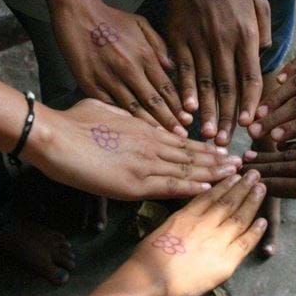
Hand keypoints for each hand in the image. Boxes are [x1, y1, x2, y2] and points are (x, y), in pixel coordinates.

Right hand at [23, 99, 241, 199]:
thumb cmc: (73, 120)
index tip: (221, 148)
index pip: (182, 139)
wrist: (55, 135)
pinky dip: (191, 187)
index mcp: (144, 128)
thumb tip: (129, 115)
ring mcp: (145, 163)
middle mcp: (151, 144)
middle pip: (191, 154)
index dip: (203, 146)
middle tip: (240, 163)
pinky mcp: (135, 182)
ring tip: (234, 176)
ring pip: (187, 169)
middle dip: (217, 160)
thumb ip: (124, 115)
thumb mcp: (105, 107)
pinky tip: (210, 189)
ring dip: (212, 173)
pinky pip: (170, 185)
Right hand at [53, 1, 192, 135]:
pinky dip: (121, 120)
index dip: (178, 105)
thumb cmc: (111, 18)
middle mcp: (130, 69)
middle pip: (153, 101)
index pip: (166, 86)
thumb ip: (159, 45)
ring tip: (161, 139)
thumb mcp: (140, 24)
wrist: (78, 14)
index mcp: (144, 55)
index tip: (188, 119)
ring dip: (148, 125)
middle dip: (169, 120)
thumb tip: (172, 67)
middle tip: (181, 136)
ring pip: (133, 108)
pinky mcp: (90, 84)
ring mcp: (109, 78)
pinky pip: (109, 106)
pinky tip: (130, 132)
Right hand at [74, 171, 267, 295]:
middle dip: (242, 186)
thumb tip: (188, 218)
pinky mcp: (225, 260)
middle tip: (255, 173)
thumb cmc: (146, 260)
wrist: (149, 281)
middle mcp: (203, 224)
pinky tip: (263, 220)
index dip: (224, 184)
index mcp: (185, 216)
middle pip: (227, 201)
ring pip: (239, 217)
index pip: (209, 195)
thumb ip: (179, 222)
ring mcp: (216, 241)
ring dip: (252, 201)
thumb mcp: (161, 231)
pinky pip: (244, 242)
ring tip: (262, 188)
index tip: (234, 174)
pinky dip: (255, 231)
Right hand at [165, 0, 270, 145]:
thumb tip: (263, 55)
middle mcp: (224, 42)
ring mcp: (199, 40)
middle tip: (226, 144)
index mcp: (246, 34)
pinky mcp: (178, 37)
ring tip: (207, 136)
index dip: (251, 103)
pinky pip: (183, 69)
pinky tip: (187, 110)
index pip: (251, 77)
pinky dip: (185, 91)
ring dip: (207, 112)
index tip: (251, 124)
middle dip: (228, 118)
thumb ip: (264, 29)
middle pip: (228, 88)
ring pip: (205, 84)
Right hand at [244, 126, 295, 250]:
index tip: (236, 184)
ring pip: (285, 154)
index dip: (257, 187)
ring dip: (266, 156)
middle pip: (276, 168)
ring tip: (247, 155)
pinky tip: (279, 144)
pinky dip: (285, 145)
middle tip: (233, 167)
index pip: (277, 187)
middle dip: (254, 169)